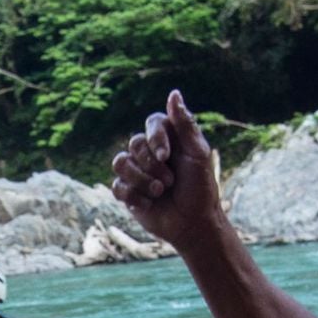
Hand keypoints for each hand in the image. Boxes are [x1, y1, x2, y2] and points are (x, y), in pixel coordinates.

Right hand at [110, 89, 220, 246]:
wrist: (194, 224)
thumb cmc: (200, 188)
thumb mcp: (198, 154)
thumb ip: (185, 124)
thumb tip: (173, 93)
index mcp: (169, 138)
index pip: (153, 122)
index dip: (155, 137)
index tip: (166, 156)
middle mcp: (150, 152)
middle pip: (134, 143)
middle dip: (152, 165)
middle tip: (170, 182)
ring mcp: (137, 171)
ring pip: (120, 162)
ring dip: (141, 180)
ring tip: (159, 192)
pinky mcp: (127, 191)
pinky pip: (117, 186)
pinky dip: (134, 196)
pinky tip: (149, 204)